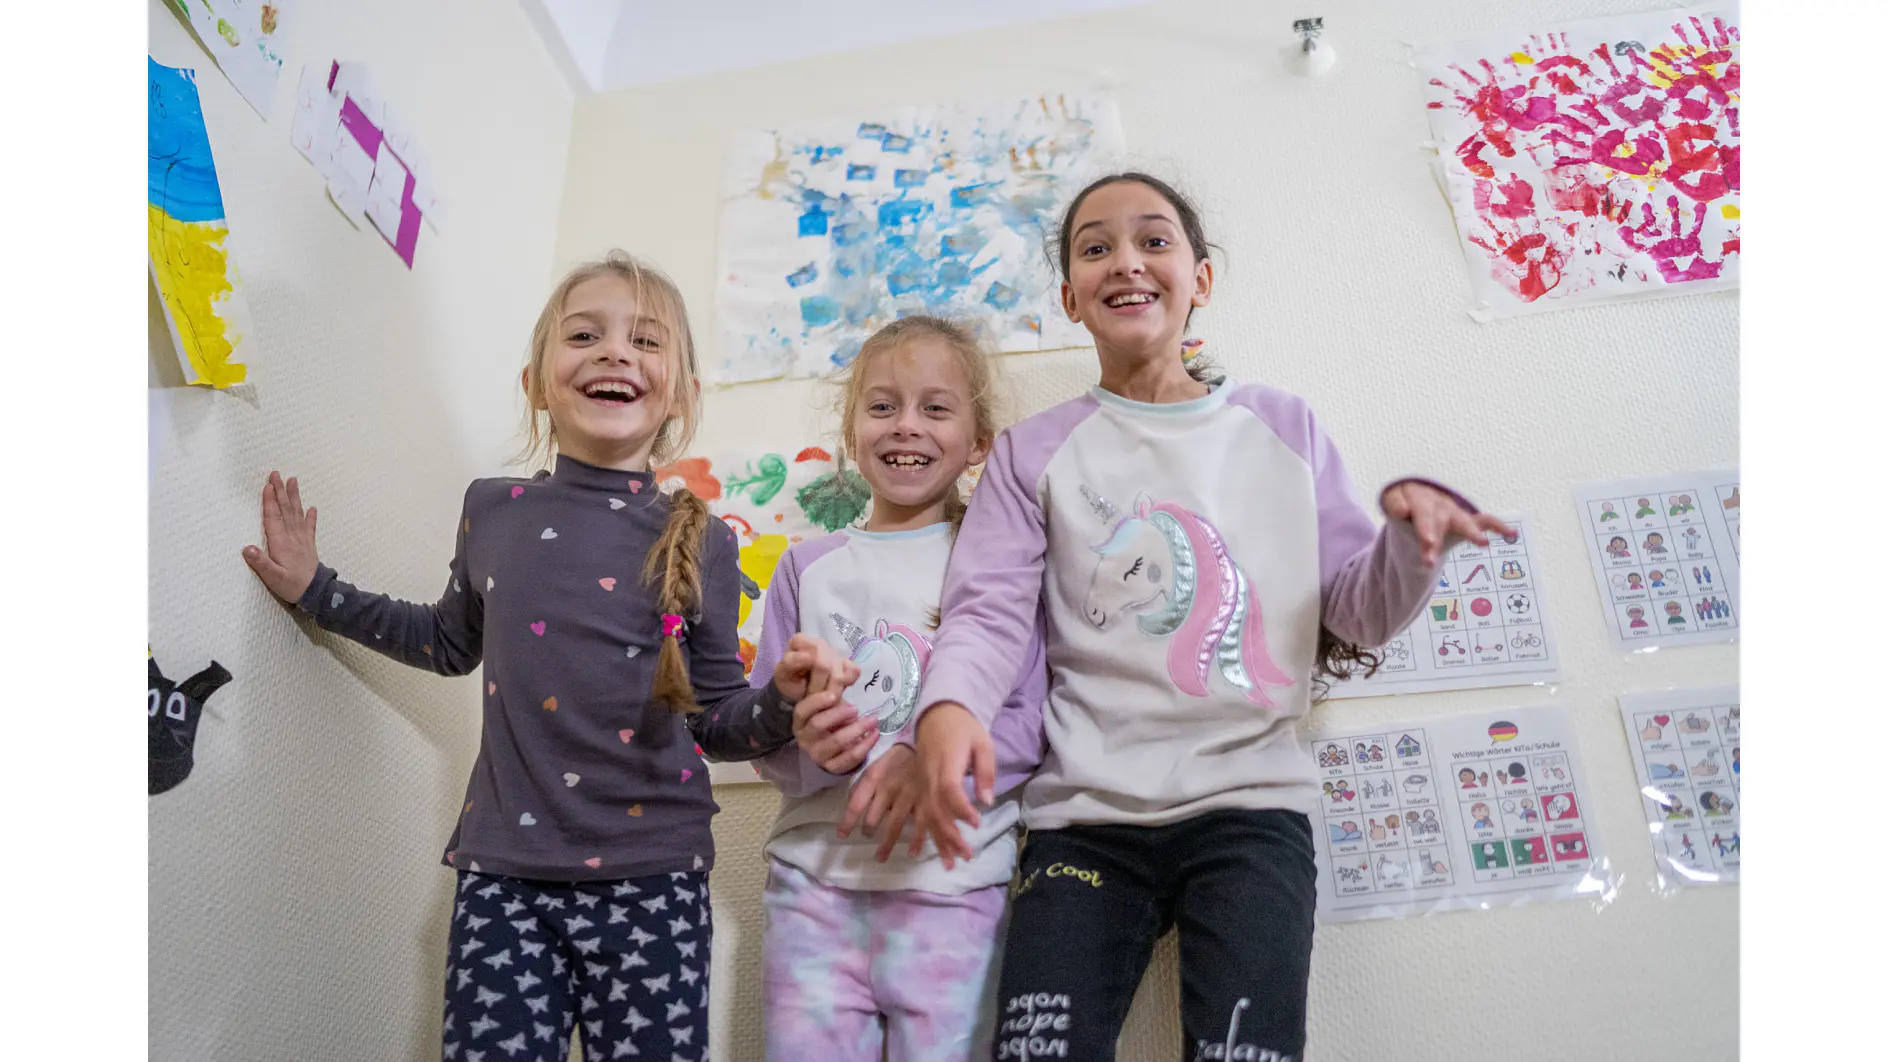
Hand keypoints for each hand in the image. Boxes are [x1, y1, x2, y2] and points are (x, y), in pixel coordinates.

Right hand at [242, 471, 320, 602]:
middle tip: (277, 474)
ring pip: (297, 514)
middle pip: (285, 510)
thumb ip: (260, 562)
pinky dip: (311, 517)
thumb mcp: (272, 577)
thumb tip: (247, 548)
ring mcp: (302, 540)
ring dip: (294, 497)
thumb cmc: (291, 585)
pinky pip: (310, 527)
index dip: (269, 501)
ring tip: (294, 480)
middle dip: (280, 491)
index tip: (267, 485)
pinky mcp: (309, 545)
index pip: (273, 517)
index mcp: (281, 543)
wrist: (317, 593)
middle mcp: (292, 537)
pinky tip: (312, 507)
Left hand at [772, 633, 856, 702]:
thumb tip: (808, 657)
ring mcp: (835, 653)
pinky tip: (836, 690)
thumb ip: (790, 663)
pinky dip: (847, 684)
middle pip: (828, 666)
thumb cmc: (789, 684)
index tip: (806, 690)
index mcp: (801, 641)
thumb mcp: (782, 675)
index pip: (816, 653)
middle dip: (821, 686)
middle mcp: (820, 643)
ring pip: (841, 673)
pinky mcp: (848, 664)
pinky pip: (854, 671)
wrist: (797, 696)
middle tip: (814, 698)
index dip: (814, 676)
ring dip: (832, 691)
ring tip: (822, 699)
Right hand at [793, 685, 875, 775]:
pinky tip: (875, 734)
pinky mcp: (831, 767)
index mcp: (801, 720)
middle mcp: (805, 738)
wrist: (834, 746)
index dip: (817, 702)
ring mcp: (817, 754)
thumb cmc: (832, 716)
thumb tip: (853, 670)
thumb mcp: (831, 702)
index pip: (802, 710)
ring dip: (857, 730)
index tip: (834, 694)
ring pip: (836, 742)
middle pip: (818, 725)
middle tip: (856, 708)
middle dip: (838, 714)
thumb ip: (836, 688)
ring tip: (873, 720)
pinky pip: (849, 758)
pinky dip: (864, 746)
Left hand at [836, 744, 925, 861]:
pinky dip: (916, 841)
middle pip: (873, 819)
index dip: (847, 822)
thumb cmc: (894, 760)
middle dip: (868, 831)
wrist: (924, 745)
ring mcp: (907, 796)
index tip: (841, 835)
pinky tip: (912, 853)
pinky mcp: (925, 800)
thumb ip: (864, 788)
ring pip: (894, 826)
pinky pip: (919, 824)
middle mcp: (888, 789)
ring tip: (880, 857)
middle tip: (867, 836)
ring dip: (886, 844)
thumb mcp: (874, 767)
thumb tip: (853, 809)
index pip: (856, 805)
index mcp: (873, 779)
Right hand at [914, 702, 994, 869]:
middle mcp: (928, 776)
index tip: (976, 823)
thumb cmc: (964, 728)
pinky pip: (919, 813)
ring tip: (950, 863)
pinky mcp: (918, 787)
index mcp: (945, 763)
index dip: (961, 808)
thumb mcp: (982, 744)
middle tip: (966, 856)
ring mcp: (920, 782)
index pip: (950, 790)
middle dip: (950, 835)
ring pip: (926, 815)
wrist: (937, 714)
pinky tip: (927, 851)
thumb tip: (987, 802)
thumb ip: (986, 772)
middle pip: (935, 809)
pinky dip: (925, 833)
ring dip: (938, 840)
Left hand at [1381, 482, 1514, 566]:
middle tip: (1432, 558)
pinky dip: (1499, 526)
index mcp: (1420, 498)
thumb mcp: (1393, 499)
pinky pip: (1485, 520)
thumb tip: (1401, 511)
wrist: (1419, 493)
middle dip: (1436, 538)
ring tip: (1483, 544)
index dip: (1422, 526)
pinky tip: (1512, 533)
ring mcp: (1455, 512)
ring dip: (1472, 533)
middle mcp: (1440, 504)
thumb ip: (1394, 504)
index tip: (1423, 539)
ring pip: (1463, 521)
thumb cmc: (1406, 500)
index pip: (1419, 513)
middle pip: (1439, 521)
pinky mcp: (1466, 519)